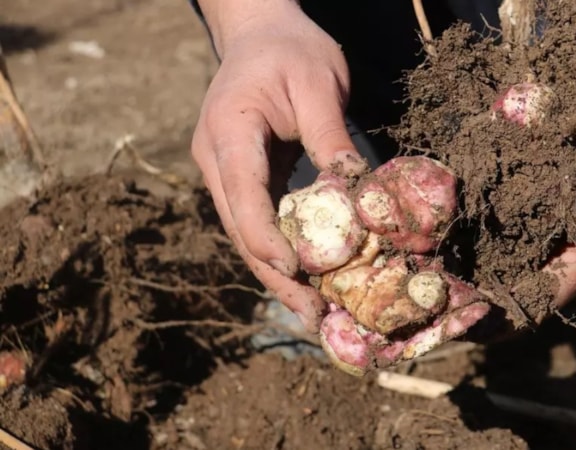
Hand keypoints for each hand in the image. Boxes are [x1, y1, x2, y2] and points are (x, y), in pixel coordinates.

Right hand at [190, 0, 367, 330]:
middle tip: (314, 316)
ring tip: (314, 312)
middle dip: (277, 275)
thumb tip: (355, 193)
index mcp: (229, 131)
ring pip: (247, 233)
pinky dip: (281, 251)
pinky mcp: (242, 177)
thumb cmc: (291, 49)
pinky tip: (307, 278)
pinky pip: (258, 221)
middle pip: (241, 229)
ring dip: (279, 274)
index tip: (298, 272)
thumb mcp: (319, 83)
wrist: (260, 32)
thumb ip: (330, 136)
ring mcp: (224, 171)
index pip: (243, 195)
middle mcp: (216, 158)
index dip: (267, 238)